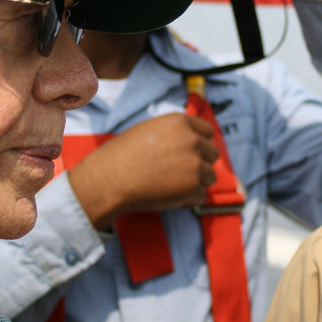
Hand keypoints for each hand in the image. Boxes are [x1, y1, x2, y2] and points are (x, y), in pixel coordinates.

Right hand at [67, 113, 219, 229]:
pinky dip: (189, 199)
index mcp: (181, 123)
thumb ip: (174, 133)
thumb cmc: (122, 155)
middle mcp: (192, 141)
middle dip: (201, 163)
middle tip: (181, 172)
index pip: (208, 131)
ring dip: (196, 183)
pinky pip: (201, 196)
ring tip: (173, 185)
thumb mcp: (150, 130)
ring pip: (210, 176)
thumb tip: (192, 140)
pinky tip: (170, 196)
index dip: (201, 143)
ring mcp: (195, 165)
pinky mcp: (193, 188)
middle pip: (213, 154)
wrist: (109, 179)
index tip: (194, 153)